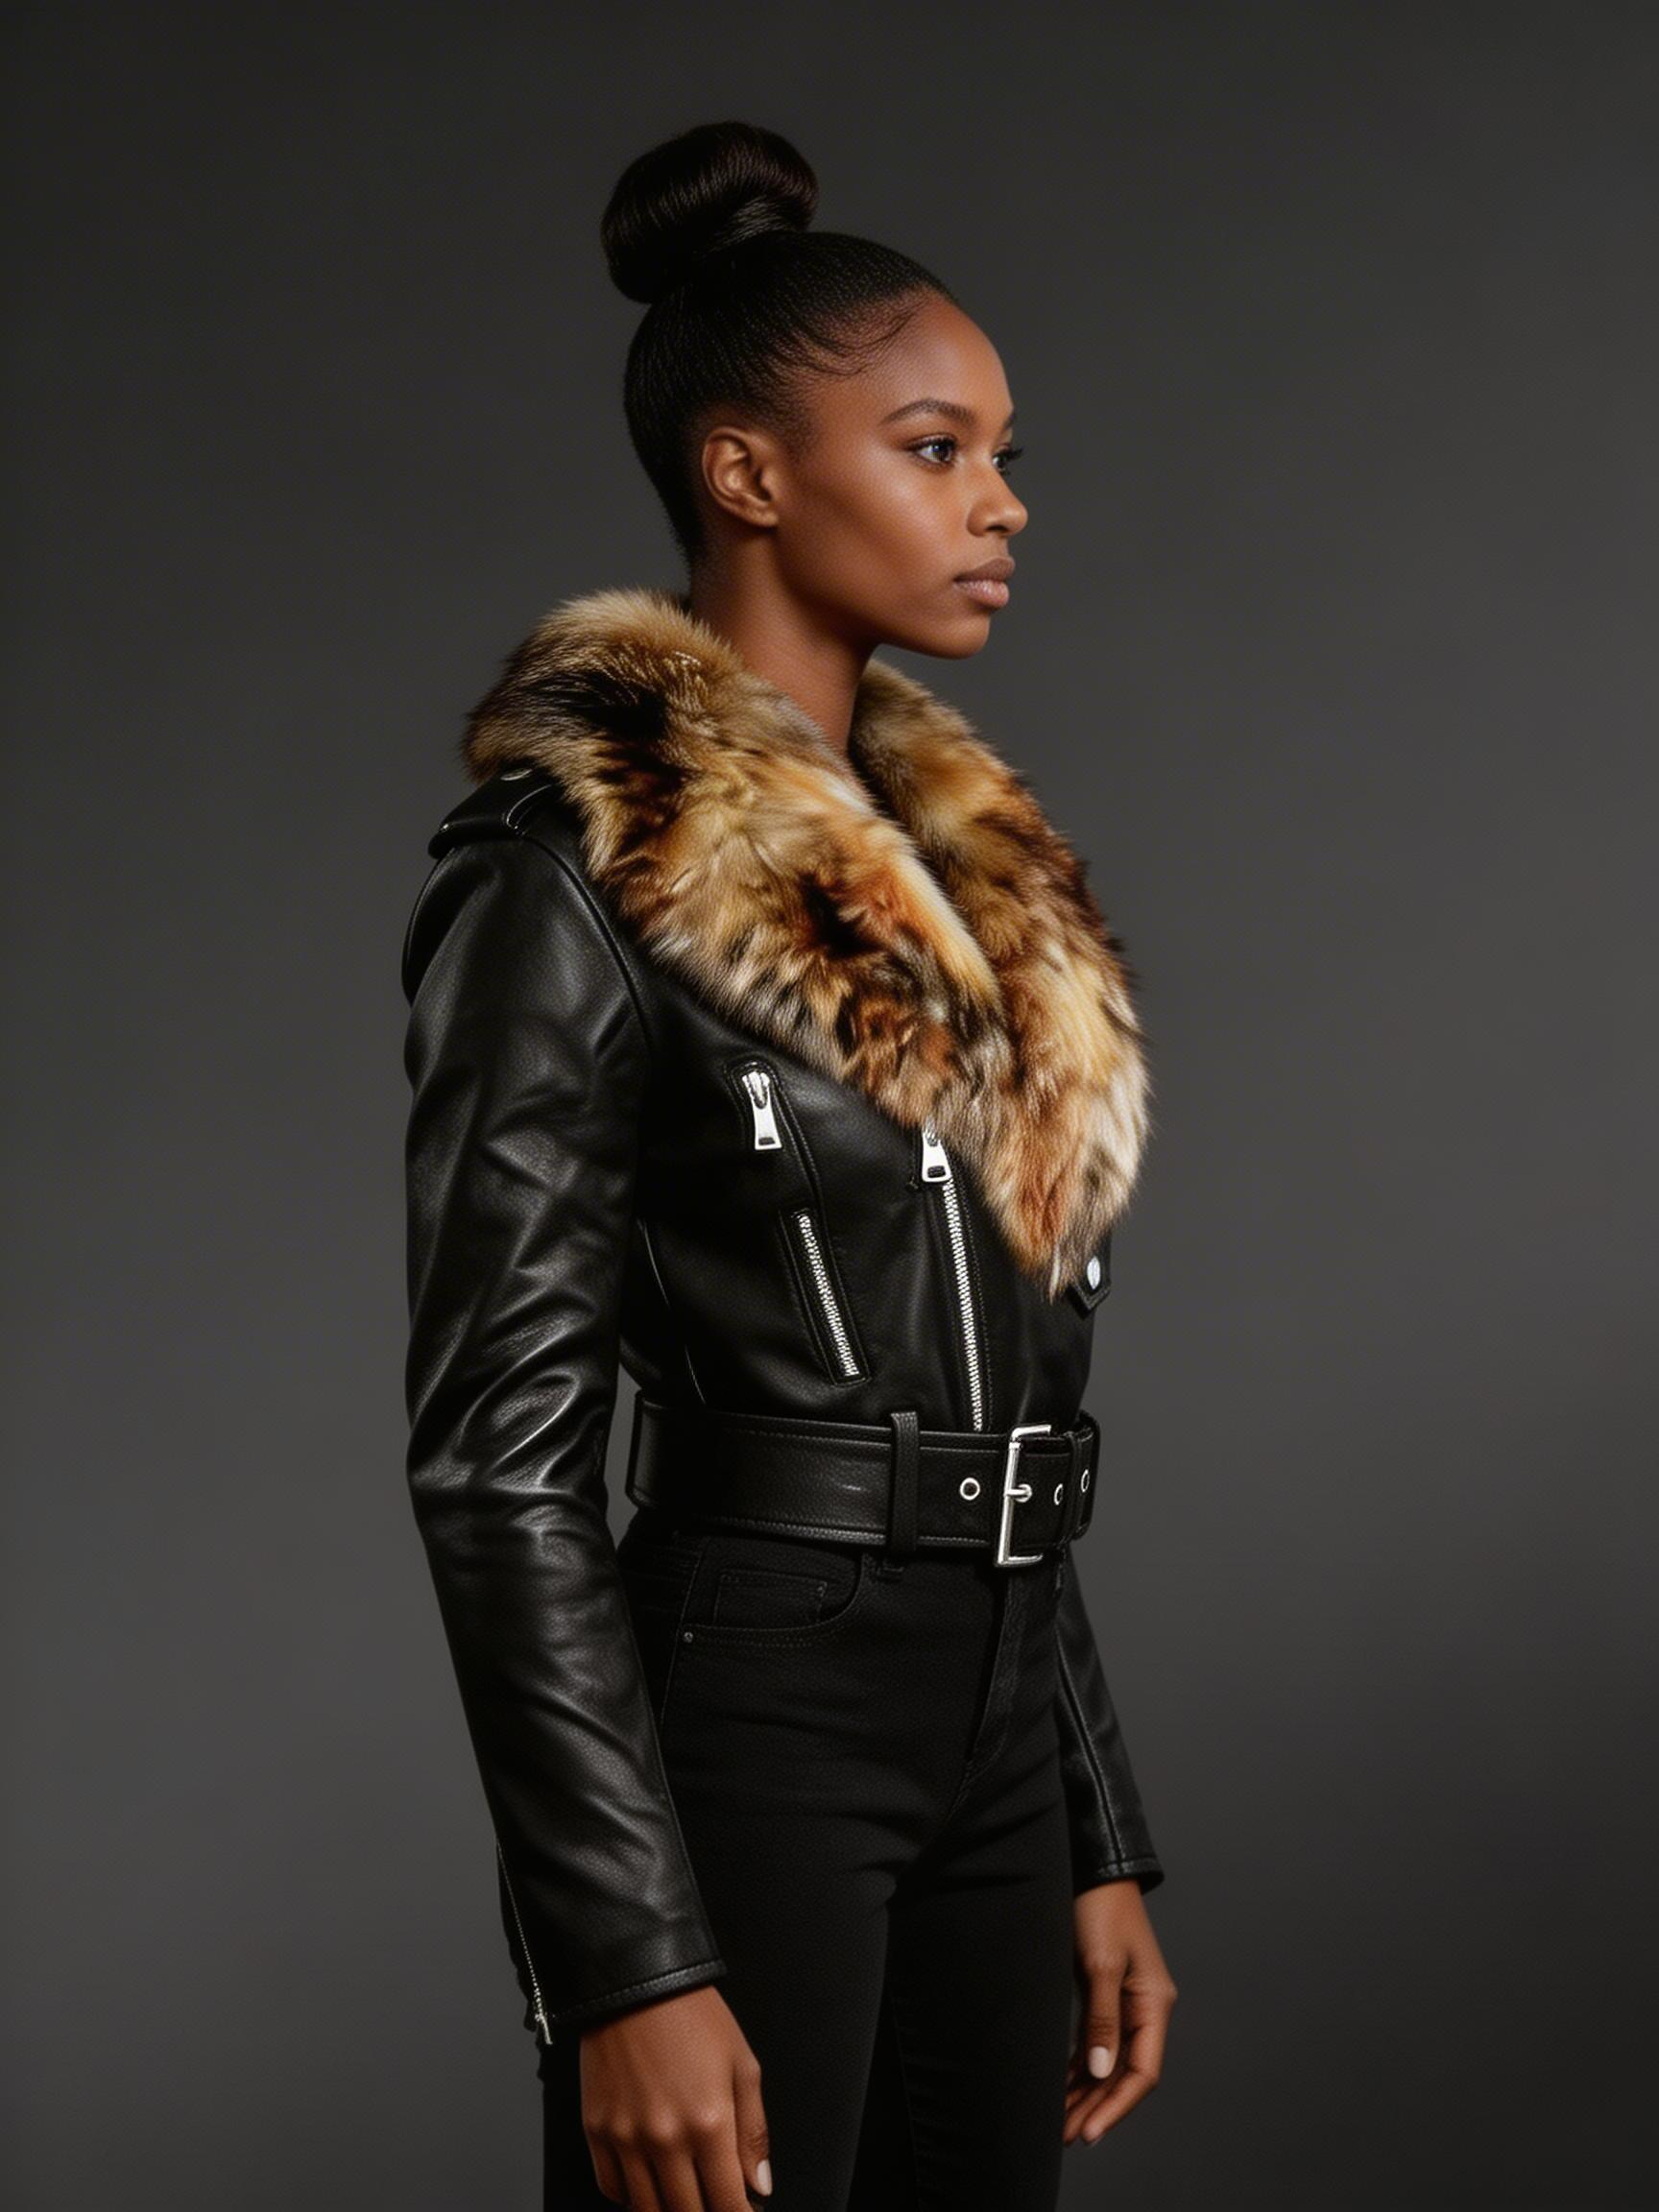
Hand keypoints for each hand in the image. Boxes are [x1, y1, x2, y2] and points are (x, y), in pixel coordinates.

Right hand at [580, 1983, 771, 2208]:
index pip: (728, 2202)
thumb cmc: (694, 2016)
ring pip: (648, 2211)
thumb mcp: (743, 2065)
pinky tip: (649, 2187)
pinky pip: (612, 2189)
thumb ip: (754, 2132)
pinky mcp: (597, 2131)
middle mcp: (665, 2138)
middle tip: (715, 2201)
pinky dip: (632, 2198)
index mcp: (709, 2122)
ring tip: (685, 2199)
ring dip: (670, 2211)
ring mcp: (626, 2138)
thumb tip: (760, 2185)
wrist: (637, 1981)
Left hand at [1063, 1877, 1176, 2145]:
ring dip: (1086, 2091)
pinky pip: (1097, 2043)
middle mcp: (1143, 2009)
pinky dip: (1080, 2067)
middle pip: (1124, 2073)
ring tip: (1059, 2121)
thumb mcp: (1100, 1965)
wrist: (1091, 1868)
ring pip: (1108, 2062)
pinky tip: (1062, 2087)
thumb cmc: (1100, 1909)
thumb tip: (1100, 2072)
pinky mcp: (1104, 1994)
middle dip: (1097, 2106)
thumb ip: (1103, 2020)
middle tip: (1066, 2135)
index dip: (1117, 2105)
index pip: (1142, 2072)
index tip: (1090, 2130)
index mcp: (1154, 2004)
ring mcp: (1124, 2003)